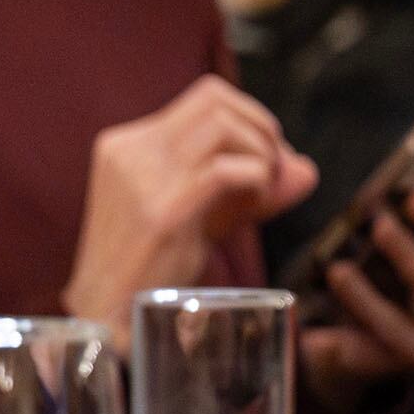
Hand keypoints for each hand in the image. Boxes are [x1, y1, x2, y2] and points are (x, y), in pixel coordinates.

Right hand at [63, 77, 318, 340]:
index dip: (250, 116)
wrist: (107, 316)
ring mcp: (143, 177)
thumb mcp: (199, 215)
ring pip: (224, 125)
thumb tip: (306, 169)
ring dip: (261, 153)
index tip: (266, 156)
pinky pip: (229, 170)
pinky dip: (257, 181)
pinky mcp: (164, 209)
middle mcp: (129, 150)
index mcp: (124, 144)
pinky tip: (254, 207)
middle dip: (263, 128)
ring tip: (263, 190)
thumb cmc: (150, 268)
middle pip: (215, 100)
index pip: (204, 97)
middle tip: (274, 171)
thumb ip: (246, 186)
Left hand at [302, 168, 413, 410]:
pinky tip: (340, 274)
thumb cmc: (369, 269)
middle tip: (413, 198)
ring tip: (375, 231)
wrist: (337, 337)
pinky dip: (365, 300)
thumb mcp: (383, 227)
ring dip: (409, 256)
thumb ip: (397, 197)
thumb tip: (377, 169)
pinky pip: (396, 329)